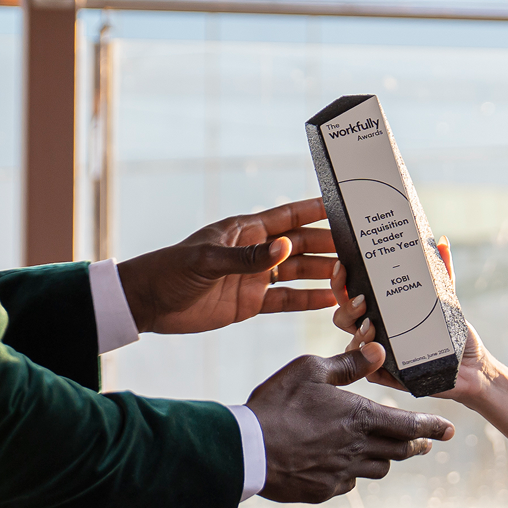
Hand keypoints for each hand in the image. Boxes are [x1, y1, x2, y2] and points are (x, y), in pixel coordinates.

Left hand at [117, 197, 335, 333]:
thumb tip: (284, 247)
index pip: (288, 216)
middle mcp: (256, 251)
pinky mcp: (250, 303)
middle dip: (329, 245)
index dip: (316, 210)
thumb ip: (247, 257)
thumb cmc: (171, 270)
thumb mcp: (207, 260)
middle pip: (300, 245)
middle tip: (359, 248)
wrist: (148, 303)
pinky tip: (329, 302)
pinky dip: (307, 301)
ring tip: (352, 278)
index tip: (344, 205)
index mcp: (246, 230)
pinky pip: (285, 300)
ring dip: (323, 274)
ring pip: (297, 272)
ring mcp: (255, 277)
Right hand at [246, 342, 454, 502]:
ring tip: (385, 452)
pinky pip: (348, 482)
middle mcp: (358, 448)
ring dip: (385, 459)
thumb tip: (378, 351)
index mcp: (360, 417)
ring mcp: (341, 473)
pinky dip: (352, 473)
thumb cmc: (278, 403)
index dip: (432, 427)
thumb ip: (348, 363)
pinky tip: (342, 464)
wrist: (247, 450)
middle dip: (415, 445)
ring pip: (377, 469)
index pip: (409, 425)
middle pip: (398, 451)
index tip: (449, 430)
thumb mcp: (310, 370)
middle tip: (425, 444)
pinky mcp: (323, 490)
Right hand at [329, 239, 491, 403]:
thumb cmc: (453, 333)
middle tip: (363, 300)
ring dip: (357, 332)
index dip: (340, 280)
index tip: (343, 265)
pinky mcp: (386, 375)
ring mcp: (378, 353)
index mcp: (382, 310)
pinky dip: (369, 360)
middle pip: (343, 316)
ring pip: (351, 343)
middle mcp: (376, 330)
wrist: (471, 366)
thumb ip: (441, 271)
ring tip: (372, 326)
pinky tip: (379, 351)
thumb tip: (442, 241)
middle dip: (346, 306)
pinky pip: (368, 370)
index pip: (351, 293)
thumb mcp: (446, 299)